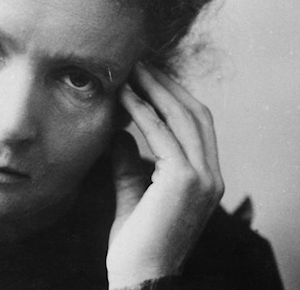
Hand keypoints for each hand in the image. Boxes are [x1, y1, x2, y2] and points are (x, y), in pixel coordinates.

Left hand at [106, 62, 223, 288]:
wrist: (139, 277)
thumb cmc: (136, 241)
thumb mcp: (134, 192)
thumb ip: (130, 162)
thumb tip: (120, 132)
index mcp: (205, 178)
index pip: (196, 125)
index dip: (173, 97)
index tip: (147, 78)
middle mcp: (211, 175)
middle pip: (194, 114)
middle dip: (167, 85)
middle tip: (140, 64)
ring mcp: (203, 178)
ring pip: (183, 118)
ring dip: (156, 90)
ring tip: (132, 71)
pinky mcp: (185, 181)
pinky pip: (162, 135)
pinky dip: (144, 111)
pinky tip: (125, 97)